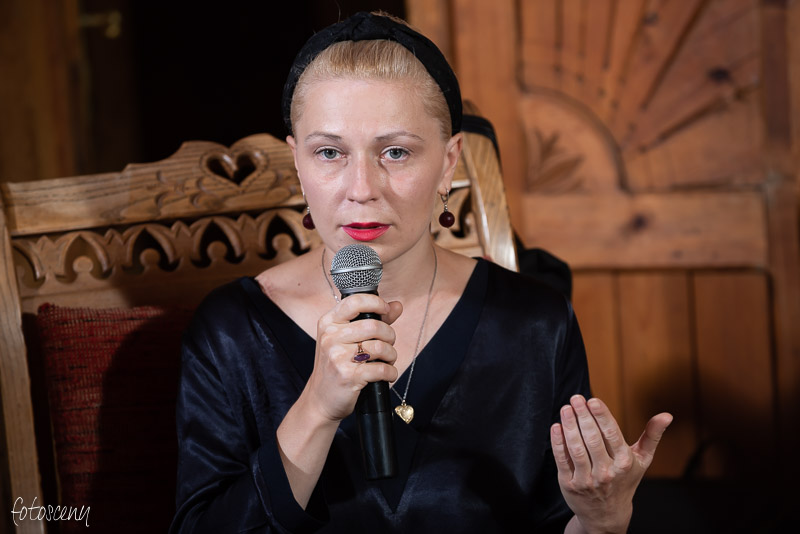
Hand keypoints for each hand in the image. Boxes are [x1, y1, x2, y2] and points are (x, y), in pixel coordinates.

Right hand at [304, 293, 402, 421]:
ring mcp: (337, 357)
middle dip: (390, 335)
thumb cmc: (336, 366)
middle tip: (388, 345)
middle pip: (374, 325)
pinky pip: (381, 369)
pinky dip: (390, 372)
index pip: (355, 301)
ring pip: (380, 347)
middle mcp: (330, 337)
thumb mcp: (347, 339)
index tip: (386, 310)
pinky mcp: (347, 376)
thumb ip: (373, 319)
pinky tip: (387, 374)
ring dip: (391, 355)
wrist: (320, 399)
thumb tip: (397, 305)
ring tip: (387, 360)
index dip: (377, 303)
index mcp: (328, 323)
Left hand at [551, 395, 671, 533]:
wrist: (607, 515)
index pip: (612, 435)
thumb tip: (667, 415)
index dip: (601, 416)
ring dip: (569, 426)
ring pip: (576, 449)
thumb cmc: (625, 480)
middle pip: (592, 439)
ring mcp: (587, 480)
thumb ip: (652, 436)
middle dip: (583, 416)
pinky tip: (556, 426)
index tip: (592, 400)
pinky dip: (558, 443)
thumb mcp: (642, 460)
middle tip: (576, 398)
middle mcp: (606, 473)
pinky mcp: (570, 485)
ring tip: (566, 408)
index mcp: (624, 463)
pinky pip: (562, 460)